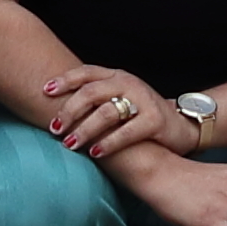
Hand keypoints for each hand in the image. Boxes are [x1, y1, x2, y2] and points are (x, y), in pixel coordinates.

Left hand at [31, 64, 181, 162]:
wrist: (181, 125)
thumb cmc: (141, 115)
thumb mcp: (119, 99)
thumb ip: (96, 100)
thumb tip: (55, 110)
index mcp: (118, 76)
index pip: (87, 72)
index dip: (65, 80)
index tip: (44, 91)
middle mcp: (129, 83)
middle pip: (91, 92)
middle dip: (69, 111)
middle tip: (54, 128)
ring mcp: (144, 100)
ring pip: (107, 112)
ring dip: (85, 129)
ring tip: (69, 143)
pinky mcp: (155, 120)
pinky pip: (127, 132)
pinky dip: (108, 143)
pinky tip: (95, 153)